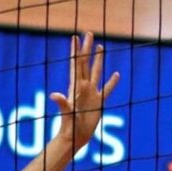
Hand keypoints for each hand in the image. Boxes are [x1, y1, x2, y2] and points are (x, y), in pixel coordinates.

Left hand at [49, 32, 119, 152]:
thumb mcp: (66, 113)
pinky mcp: (99, 102)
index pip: (76, 64)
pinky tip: (117, 74)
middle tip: (88, 33)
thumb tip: (54, 95)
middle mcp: (83, 87)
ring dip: (98, 59)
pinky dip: (112, 81)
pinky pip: (107, 89)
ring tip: (100, 46)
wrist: (75, 138)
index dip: (75, 50)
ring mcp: (92, 93)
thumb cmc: (70, 126)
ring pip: (96, 72)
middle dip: (87, 48)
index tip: (75, 37)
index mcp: (76, 86)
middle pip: (86, 63)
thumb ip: (62, 103)